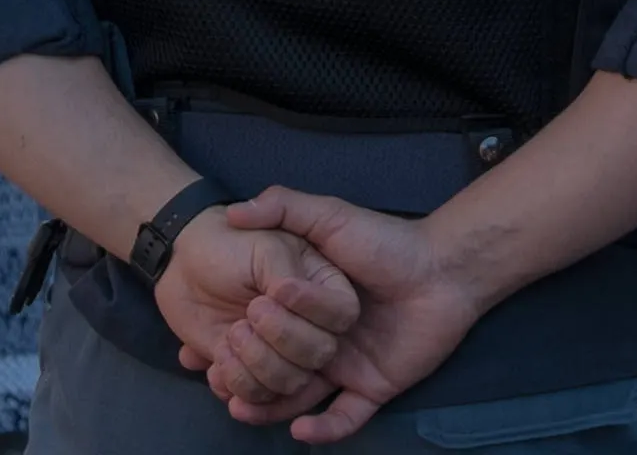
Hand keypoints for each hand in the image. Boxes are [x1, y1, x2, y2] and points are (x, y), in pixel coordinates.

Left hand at [152, 208, 359, 409]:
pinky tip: (216, 366)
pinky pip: (260, 399)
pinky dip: (237, 385)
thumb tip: (293, 292)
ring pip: (291, 382)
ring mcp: (285, 354)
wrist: (184, 271)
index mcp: (324, 287)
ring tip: (229, 339)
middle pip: (320, 354)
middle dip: (280, 338)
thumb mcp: (265, 248)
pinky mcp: (257, 374)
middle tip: (248, 313)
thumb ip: (289, 272)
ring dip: (256, 365)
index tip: (275, 291)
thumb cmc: (230, 248)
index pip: (343, 312)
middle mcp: (312, 325)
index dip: (312, 308)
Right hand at [212, 189, 489, 442]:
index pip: (257, 332)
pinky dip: (322, 428)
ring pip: (298, 399)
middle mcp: (320, 341)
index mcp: (305, 308)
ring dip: (269, 409)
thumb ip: (284, 208)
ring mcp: (346, 367)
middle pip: (272, 370)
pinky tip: (299, 426)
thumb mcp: (329, 218)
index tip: (193, 352)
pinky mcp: (374, 388)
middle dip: (243, 378)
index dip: (227, 343)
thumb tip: (234, 211)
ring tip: (241, 407)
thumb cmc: (385, 242)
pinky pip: (344, 419)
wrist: (443, 269)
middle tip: (217, 378)